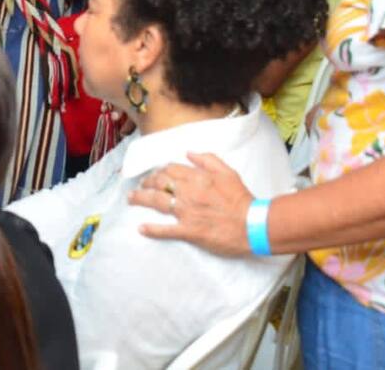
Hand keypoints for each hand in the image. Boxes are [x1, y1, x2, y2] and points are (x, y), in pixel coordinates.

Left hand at [128, 152, 255, 255]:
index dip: (159, 170)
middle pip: (159, 183)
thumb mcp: (228, 172)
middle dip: (146, 183)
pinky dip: (152, 229)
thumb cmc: (241, 199)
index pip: (170, 169)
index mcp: (197, 177)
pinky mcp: (189, 231)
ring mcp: (187, 212)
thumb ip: (207, 159)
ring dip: (141, 199)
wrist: (252, 224)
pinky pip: (166, 230)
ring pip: (157, 202)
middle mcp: (188, 192)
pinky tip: (141, 228)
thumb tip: (188, 152)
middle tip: (140, 185)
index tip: (155, 174)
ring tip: (131, 199)